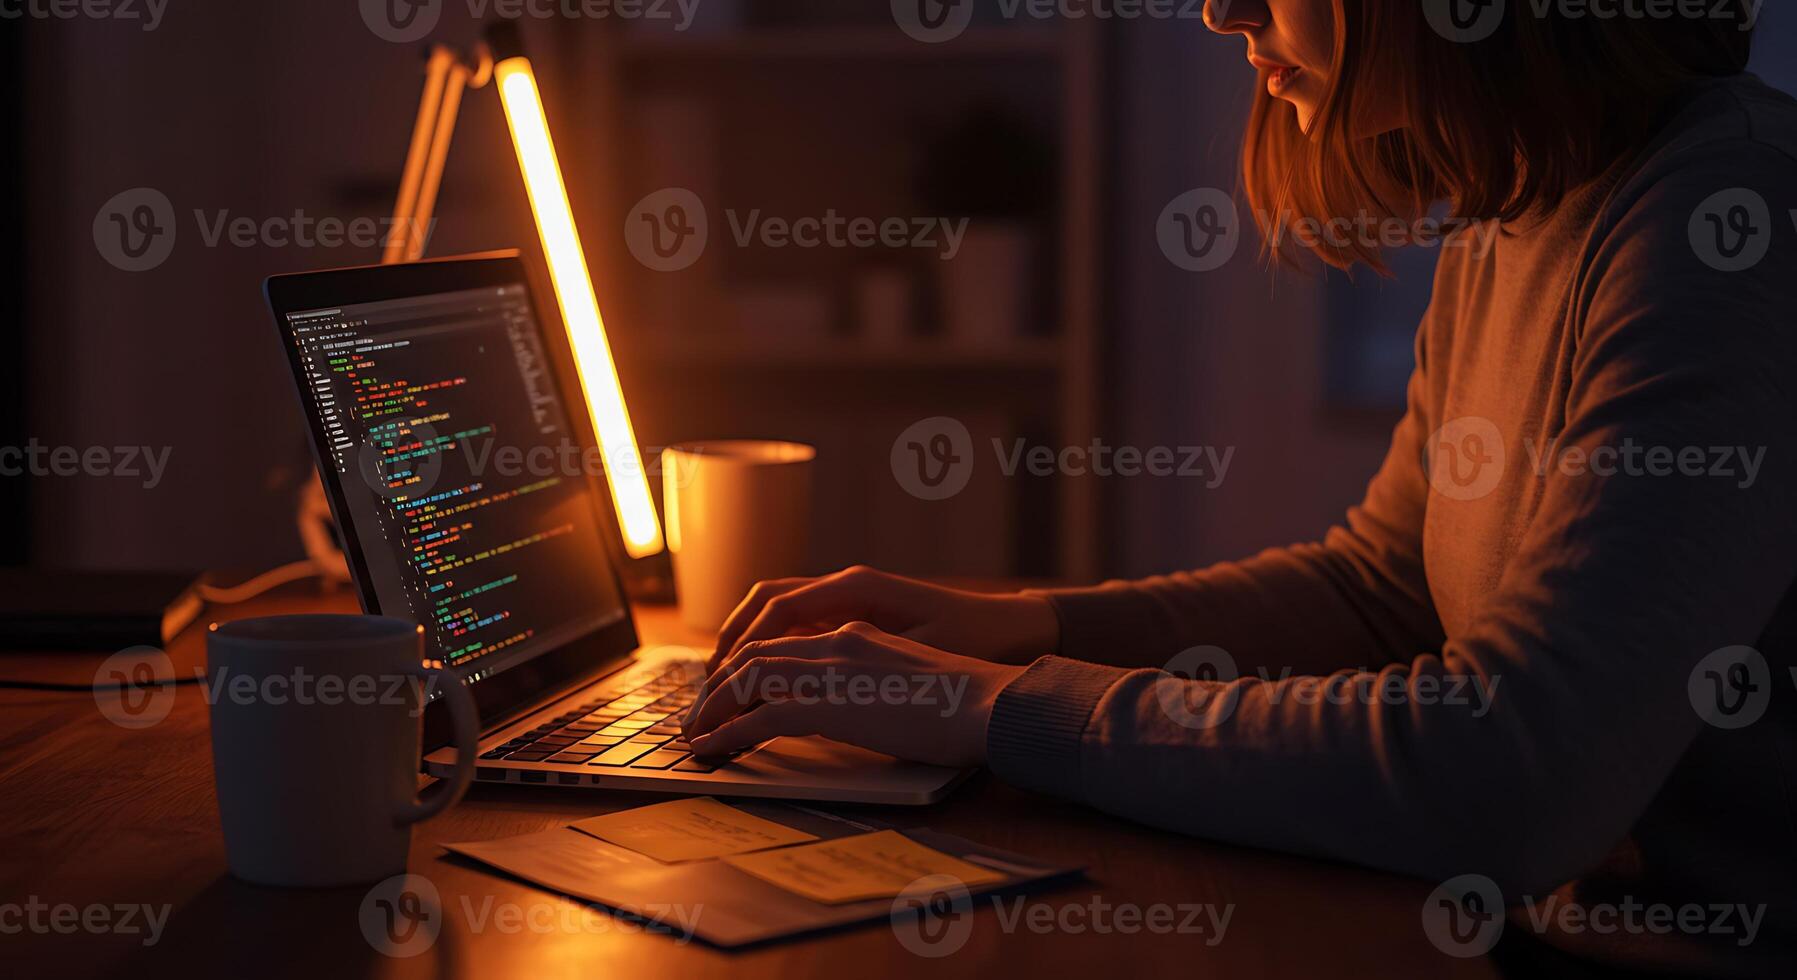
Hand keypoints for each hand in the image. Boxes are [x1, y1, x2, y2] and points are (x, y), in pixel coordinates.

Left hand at [681, 621, 1027, 767]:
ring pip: (749, 676)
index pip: (781, 640)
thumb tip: (845, 708)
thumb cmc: (963, 702)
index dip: (743, 665)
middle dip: (717, 686)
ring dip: (714, 707)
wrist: (989, 703)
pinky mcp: (834, 702)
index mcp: (855, 632)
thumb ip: (869, 681)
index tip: (724, 694)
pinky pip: (763, 714)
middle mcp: (837, 640)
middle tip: (697, 718)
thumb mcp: (906, 679)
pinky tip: (714, 749)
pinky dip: (730, 731)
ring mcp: (833, 668)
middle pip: (754, 652)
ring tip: (695, 736)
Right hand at [706, 565, 1058, 673]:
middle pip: (765, 603)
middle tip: (707, 689)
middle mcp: (846, 585)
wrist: (1014, 629)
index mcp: (855, 587)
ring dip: (746, 642)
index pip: (777, 610)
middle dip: (730, 643)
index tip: (718, 685)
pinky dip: (772, 645)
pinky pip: (800, 623)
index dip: (742, 648)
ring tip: (723, 685)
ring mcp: (850, 598)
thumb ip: (858, 658)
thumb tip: (799, 676)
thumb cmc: (974, 638)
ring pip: (777, 610)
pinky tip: (762, 679)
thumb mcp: (916, 650)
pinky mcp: (857, 615)